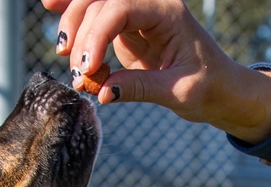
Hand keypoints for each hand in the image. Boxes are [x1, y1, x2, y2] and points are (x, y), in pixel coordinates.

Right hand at [43, 0, 270, 143]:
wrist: (219, 88)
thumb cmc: (207, 87)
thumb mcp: (179, 92)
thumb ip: (141, 88)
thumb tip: (102, 93)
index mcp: (168, 12)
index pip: (121, 8)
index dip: (97, 35)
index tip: (87, 70)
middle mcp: (150, 6)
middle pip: (102, 1)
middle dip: (81, 32)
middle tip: (76, 72)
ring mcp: (136, 15)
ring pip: (94, 5)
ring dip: (73, 26)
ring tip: (65, 58)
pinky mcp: (126, 30)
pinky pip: (95, 16)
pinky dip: (74, 12)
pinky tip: (51, 4)